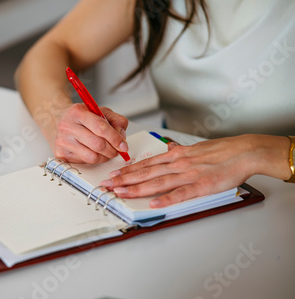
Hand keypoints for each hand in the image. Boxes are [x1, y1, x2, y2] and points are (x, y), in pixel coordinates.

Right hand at [50, 103, 128, 163]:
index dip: (115, 139)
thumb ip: (116, 120)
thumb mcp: (100, 111)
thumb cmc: (80, 117)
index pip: (101, 128)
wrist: (56, 120)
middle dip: (112, 150)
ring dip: (104, 157)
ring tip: (106, 152)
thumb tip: (122, 137)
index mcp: (77, 112)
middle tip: (116, 150)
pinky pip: (83, 163)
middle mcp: (67, 126)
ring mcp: (62, 141)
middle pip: (97, 145)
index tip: (123, 146)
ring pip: (91, 157)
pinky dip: (93, 160)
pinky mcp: (60, 154)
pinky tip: (93, 152)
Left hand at [100, 134, 290, 207]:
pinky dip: (166, 199)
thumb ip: (180, 150)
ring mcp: (188, 174)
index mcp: (176, 155)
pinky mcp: (201, 186)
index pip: (146, 163)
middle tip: (107, 185)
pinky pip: (180, 193)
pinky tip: (153, 203)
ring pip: (157, 182)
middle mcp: (177, 163)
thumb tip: (169, 147)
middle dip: (124, 180)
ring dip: (137, 188)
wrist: (243, 151)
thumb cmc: (221, 151)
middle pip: (145, 172)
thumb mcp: (195, 147)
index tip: (113, 175)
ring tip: (120, 193)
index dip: (127, 170)